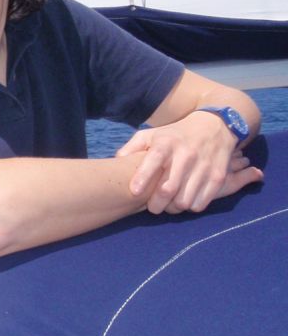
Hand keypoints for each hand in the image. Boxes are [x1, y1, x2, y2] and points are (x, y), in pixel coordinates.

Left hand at [116, 113, 262, 213]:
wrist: (213, 127)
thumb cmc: (174, 135)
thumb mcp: (152, 134)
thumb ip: (133, 147)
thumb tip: (117, 161)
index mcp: (166, 143)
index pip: (154, 160)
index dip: (143, 177)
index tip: (134, 191)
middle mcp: (186, 154)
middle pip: (168, 188)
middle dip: (156, 204)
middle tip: (152, 208)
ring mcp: (203, 166)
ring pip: (184, 200)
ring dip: (173, 208)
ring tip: (169, 205)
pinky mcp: (217, 176)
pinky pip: (201, 203)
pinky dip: (190, 207)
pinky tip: (185, 200)